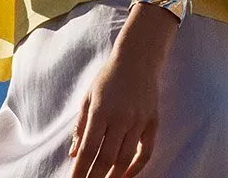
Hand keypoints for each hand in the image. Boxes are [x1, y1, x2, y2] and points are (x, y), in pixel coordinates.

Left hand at [69, 7, 176, 177]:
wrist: (137, 60)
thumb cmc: (107, 79)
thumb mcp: (88, 99)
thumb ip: (81, 127)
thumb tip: (75, 153)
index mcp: (100, 112)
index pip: (89, 149)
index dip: (81, 169)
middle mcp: (121, 119)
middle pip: (106, 158)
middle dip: (95, 176)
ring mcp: (139, 122)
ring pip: (126, 158)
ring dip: (114, 175)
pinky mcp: (153, 123)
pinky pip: (146, 152)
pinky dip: (136, 167)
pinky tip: (126, 175)